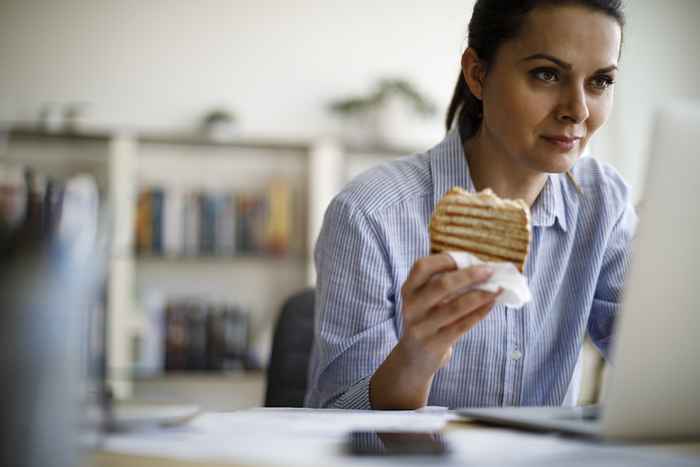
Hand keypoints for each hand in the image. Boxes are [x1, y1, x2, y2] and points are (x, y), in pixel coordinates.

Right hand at [397, 253, 498, 376]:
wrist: (413, 358)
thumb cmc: (427, 320)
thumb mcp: (425, 301)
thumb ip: (443, 285)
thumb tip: (480, 269)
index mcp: (409, 290)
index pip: (422, 267)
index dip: (445, 260)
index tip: (467, 258)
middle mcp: (412, 306)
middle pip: (441, 285)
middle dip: (469, 276)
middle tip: (490, 271)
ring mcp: (421, 326)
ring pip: (455, 307)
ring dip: (480, 295)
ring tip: (497, 288)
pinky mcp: (434, 343)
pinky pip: (461, 326)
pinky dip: (479, 313)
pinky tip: (491, 305)